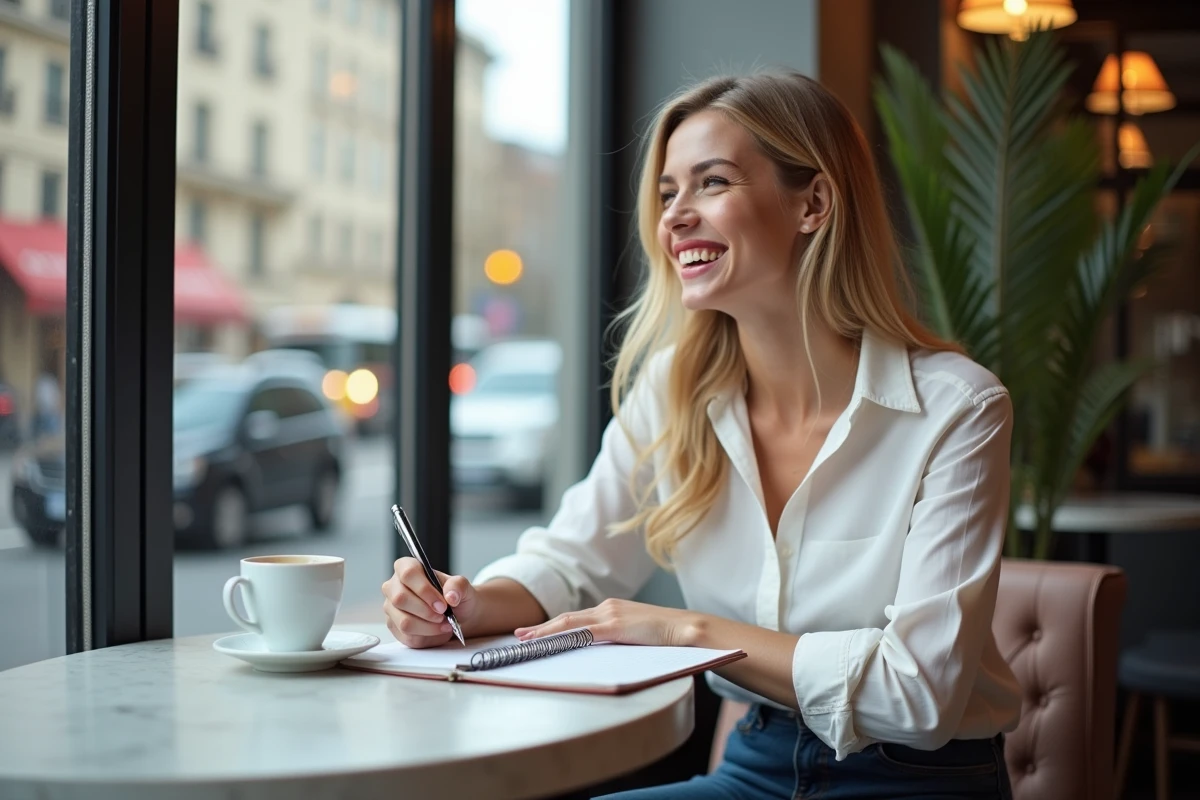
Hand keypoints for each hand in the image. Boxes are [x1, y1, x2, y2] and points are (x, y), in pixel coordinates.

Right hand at [381, 558, 480, 647]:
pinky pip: (408, 637)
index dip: (424, 590)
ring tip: (445, 624)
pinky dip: (428, 637)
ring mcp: (390, 608)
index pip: (408, 574)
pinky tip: (438, 631)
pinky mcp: (394, 627)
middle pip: (401, 599)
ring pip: (404, 622)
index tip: (442, 604)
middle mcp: (393, 586)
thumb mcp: (462, 586)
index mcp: (406, 567)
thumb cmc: (454, 596)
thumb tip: (450, 596)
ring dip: (429, 627)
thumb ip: (458, 586)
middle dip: (427, 612)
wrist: (456, 614)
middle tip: (444, 615)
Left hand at [514, 598, 696, 647]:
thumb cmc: (664, 637)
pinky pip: (583, 633)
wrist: (685, 629)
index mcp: (612, 609)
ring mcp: (610, 615)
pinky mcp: (615, 626)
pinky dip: (563, 637)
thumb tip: (600, 651)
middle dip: (542, 628)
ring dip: (545, 632)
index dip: (553, 626)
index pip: (575, 618)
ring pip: (569, 623)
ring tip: (526, 640)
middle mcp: (607, 608)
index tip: (534, 632)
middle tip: (520, 636)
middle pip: (567, 619)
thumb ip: (617, 638)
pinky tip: (550, 642)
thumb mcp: (635, 635)